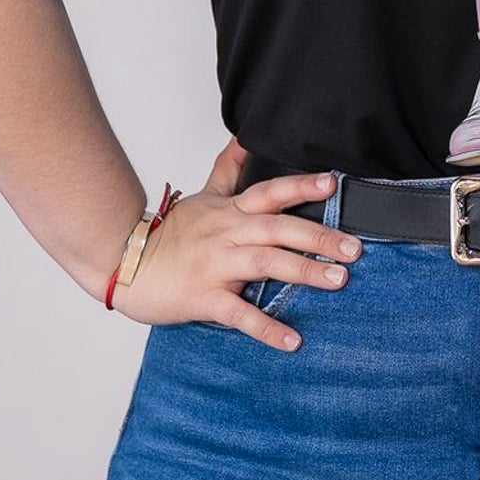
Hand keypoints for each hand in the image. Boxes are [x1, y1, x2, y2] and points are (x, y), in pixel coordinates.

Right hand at [109, 135, 362, 350]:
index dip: (301, 186)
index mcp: (231, 212)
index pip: (270, 192)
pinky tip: (292, 340)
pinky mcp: (204, 298)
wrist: (124, 264)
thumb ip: (228, 170)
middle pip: (278, 228)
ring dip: (304, 271)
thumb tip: (245, 139)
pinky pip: (239, 314)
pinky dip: (267, 327)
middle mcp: (228, 235)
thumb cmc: (169, 235)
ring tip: (338, 281)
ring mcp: (216, 266)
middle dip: (319, 236)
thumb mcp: (203, 197)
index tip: (332, 183)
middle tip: (354, 248)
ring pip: (266, 263)